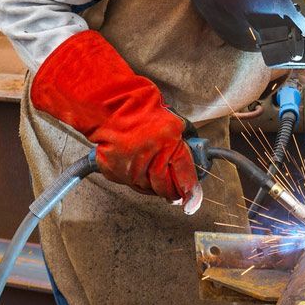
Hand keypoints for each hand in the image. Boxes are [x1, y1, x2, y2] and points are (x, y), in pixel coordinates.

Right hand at [30, 30, 201, 212]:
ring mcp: (130, 168)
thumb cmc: (143, 109)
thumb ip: (180, 146)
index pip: (184, 177)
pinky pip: (128, 182)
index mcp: (169, 144)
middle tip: (174, 190)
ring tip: (151, 171)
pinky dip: (134, 177)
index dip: (190, 192)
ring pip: (146, 188)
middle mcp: (150, 159)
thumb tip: (188, 165)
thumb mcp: (172, 123)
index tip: (192, 199)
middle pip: (164, 188)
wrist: (113, 104)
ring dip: (152, 184)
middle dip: (171, 191)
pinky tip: (136, 165)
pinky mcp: (113, 171)